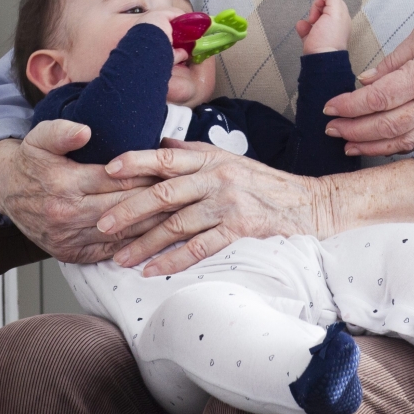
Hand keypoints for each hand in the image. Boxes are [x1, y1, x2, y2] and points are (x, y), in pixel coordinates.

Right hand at [0, 120, 166, 263]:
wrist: (5, 190)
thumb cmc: (30, 161)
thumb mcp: (40, 136)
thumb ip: (63, 131)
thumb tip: (84, 132)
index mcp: (64, 183)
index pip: (117, 180)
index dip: (146, 175)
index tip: (170, 171)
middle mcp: (66, 214)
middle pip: (123, 208)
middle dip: (155, 201)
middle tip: (183, 193)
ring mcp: (67, 238)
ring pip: (120, 233)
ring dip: (149, 226)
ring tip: (178, 216)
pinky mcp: (68, 253)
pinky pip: (108, 251)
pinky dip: (131, 245)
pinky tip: (152, 237)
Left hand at [97, 142, 334, 275]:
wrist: (311, 205)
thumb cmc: (266, 184)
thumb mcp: (231, 160)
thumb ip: (196, 153)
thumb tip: (162, 143)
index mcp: (211, 157)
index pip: (166, 156)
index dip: (135, 161)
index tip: (108, 170)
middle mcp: (217, 176)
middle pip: (164, 192)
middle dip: (129, 209)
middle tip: (102, 224)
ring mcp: (229, 203)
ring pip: (177, 224)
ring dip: (145, 244)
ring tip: (120, 259)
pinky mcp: (241, 228)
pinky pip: (200, 247)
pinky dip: (173, 261)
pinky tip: (153, 271)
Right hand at [297, 0, 350, 54]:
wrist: (321, 58)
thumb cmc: (329, 35)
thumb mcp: (336, 11)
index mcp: (342, 15)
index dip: (323, 1)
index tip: (322, 11)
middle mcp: (334, 22)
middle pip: (321, 6)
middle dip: (315, 9)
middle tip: (316, 19)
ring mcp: (322, 30)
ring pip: (312, 16)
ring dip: (308, 18)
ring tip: (311, 27)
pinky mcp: (312, 38)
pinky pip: (304, 26)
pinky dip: (301, 26)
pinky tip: (303, 30)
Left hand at [321, 0, 413, 154]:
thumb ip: (391, 62)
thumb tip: (366, 80)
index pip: (377, 98)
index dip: (349, 106)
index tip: (330, 107)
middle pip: (385, 125)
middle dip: (354, 130)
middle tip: (331, 129)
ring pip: (402, 140)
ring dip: (372, 145)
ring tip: (349, 145)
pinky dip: (398, 146)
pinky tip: (381, 145)